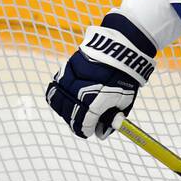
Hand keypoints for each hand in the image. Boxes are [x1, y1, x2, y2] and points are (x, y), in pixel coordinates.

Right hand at [45, 23, 153, 139]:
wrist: (120, 48)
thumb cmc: (124, 77)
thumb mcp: (124, 101)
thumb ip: (112, 119)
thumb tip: (101, 133)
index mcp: (94, 102)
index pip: (82, 124)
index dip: (84, 130)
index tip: (88, 132)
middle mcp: (78, 92)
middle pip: (68, 115)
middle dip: (75, 121)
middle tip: (82, 122)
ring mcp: (69, 80)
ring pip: (58, 101)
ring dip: (64, 109)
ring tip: (75, 109)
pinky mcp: (65, 70)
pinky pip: (56, 87)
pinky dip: (60, 94)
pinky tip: (69, 95)